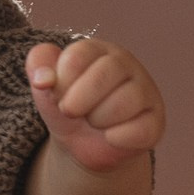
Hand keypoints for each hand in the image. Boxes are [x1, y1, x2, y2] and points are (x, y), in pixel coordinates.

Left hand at [27, 39, 164, 173]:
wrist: (84, 144)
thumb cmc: (69, 106)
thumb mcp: (47, 87)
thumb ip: (38, 68)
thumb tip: (42, 78)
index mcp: (98, 50)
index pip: (78, 55)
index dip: (61, 81)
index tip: (56, 94)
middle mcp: (127, 65)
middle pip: (106, 73)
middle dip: (78, 100)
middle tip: (70, 111)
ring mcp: (145, 92)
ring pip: (125, 101)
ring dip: (98, 119)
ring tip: (94, 121)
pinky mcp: (155, 121)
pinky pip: (140, 129)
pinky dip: (117, 138)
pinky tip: (109, 137)